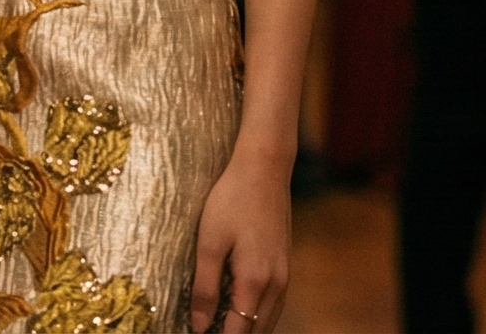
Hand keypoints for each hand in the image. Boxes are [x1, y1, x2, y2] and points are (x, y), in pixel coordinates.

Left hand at [188, 154, 289, 332]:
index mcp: (255, 280)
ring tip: (221, 328)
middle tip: (208, 332)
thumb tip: (200, 326)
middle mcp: (276, 283)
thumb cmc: (232, 199)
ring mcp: (284, 274)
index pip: (238, 331)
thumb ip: (205, 288)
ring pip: (269, 319)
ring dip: (248, 329)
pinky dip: (258, 315)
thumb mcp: (209, 242)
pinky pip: (274, 303)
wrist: (265, 167)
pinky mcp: (285, 263)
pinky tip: (241, 311)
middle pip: (257, 330)